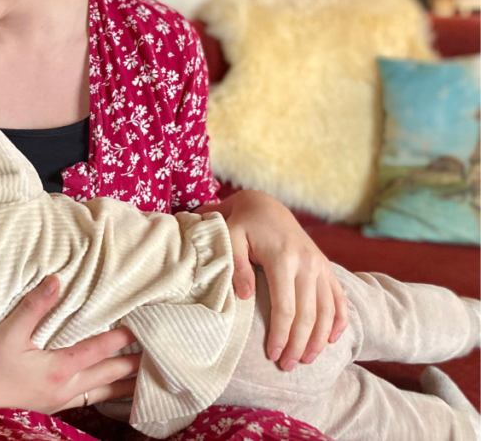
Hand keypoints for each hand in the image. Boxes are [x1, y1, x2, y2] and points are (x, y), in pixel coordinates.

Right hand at [0, 275, 141, 417]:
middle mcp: (66, 387)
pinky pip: (88, 402)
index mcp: (59, 368)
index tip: (144, 328)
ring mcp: (60, 402)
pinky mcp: (51, 409)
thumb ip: (34, 307)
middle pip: (110, 376)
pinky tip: (109, 396)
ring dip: (125, 387)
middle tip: (161, 359)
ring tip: (147, 382)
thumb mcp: (8, 334)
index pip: (99, 350)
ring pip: (102, 394)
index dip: (122, 339)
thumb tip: (56, 280)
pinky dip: (104, 397)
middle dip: (135, 367)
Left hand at [209, 190, 348, 371]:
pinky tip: (333, 339)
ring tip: (307, 360)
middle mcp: (307, 263)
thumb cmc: (241, 223)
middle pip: (308, 314)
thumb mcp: (230, 237)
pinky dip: (339, 319)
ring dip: (319, 338)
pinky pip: (338, 297)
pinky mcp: (325, 266)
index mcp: (283, 258)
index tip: (272, 355)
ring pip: (327, 309)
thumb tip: (245, 297)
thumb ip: (236, 266)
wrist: (265, 204)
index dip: (280, 334)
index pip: (286, 307)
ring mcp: (320, 265)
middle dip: (298, 343)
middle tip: (287, 366)